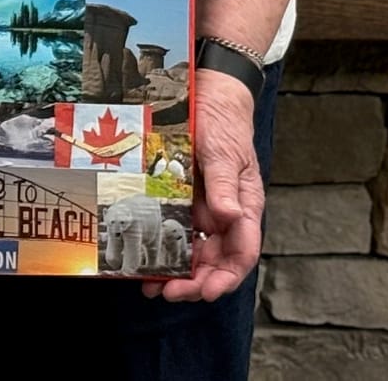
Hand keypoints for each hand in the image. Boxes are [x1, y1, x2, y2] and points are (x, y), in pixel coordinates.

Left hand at [146, 68, 263, 302]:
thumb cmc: (223, 123)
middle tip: (169, 292)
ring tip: (151, 285)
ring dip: (175, 272)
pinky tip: (143, 259)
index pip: (242, 254)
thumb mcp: (225, 152)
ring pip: (192, 252)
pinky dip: (161, 248)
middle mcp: (224, 214)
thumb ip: (226, 185)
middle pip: (215, 261)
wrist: (207, 96)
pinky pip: (172, 231)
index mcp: (244, 207)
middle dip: (194, 282)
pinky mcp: (180, 201)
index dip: (225, 277)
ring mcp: (202, 210)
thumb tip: (229, 216)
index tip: (205, 291)